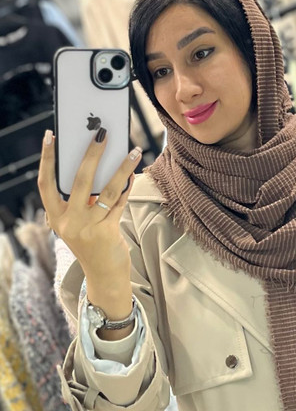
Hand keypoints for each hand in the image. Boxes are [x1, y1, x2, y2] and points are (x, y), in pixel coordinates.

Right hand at [37, 129, 141, 278]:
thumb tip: (99, 168)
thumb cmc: (93, 245)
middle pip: (79, 180)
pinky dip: (127, 188)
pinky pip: (119, 203)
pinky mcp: (107, 232)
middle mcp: (69, 222)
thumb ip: (84, 201)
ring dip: (122, 168)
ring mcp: (87, 228)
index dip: (46, 159)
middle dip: (92, 154)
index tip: (50, 137)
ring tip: (134, 151)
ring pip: (107, 190)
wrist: (104, 276)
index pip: (46, 184)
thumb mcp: (79, 224)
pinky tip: (134, 174)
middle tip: (102, 134)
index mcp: (56, 218)